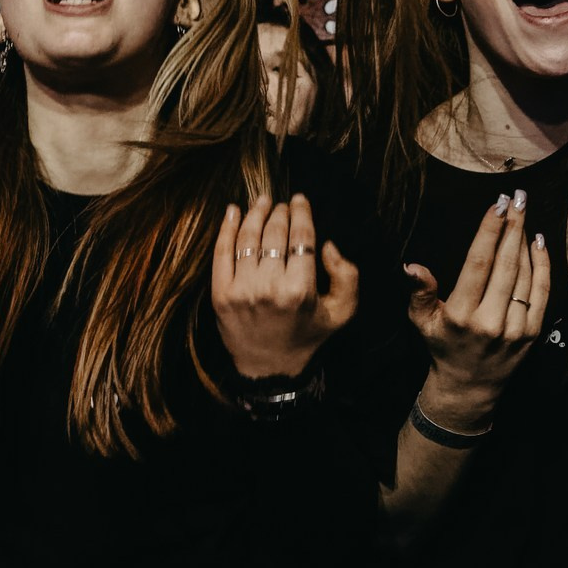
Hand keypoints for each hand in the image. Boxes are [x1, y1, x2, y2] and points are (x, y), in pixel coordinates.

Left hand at [212, 194, 358, 380]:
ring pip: (248, 238)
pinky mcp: (220, 294)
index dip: (301, 213)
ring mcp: (241, 290)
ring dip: (255, 214)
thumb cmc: (307, 335)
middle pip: (274, 234)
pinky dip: (226, 228)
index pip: (301, 238)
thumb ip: (347, 276)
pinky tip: (232, 210)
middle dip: (280, 212)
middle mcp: (269, 288)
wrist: (268, 368)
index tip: (300, 199)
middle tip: (283, 203)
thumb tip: (327, 244)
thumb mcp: (341, 312)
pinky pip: (221, 252)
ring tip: (261, 201)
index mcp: (299, 291)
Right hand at [403, 192, 550, 430]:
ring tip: (523, 214)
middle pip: (506, 265)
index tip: (497, 204)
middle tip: (517, 197)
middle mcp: (489, 322)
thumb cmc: (443, 346)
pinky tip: (538, 243)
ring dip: (525, 241)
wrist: (470, 387)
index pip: (479, 264)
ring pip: (525, 276)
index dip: (490, 231)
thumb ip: (419, 292)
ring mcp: (514, 329)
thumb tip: (413, 266)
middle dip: (513, 226)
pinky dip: (542, 265)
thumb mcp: (422, 322)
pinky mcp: (532, 334)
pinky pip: (541, 292)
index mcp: (460, 315)